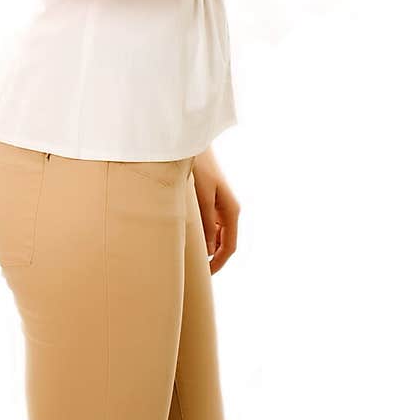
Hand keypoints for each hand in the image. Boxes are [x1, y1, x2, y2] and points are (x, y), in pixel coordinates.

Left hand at [192, 149, 239, 275]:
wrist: (191, 143)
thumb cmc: (198, 166)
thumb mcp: (202, 196)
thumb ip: (205, 223)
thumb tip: (207, 250)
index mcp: (231, 210)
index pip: (229, 247)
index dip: (218, 264)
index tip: (205, 276)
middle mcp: (228, 210)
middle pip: (223, 243)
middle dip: (212, 258)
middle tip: (194, 271)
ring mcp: (220, 206)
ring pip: (216, 235)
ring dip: (206, 247)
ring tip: (188, 257)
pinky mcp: (211, 201)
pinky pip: (210, 225)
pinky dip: (202, 234)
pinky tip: (188, 238)